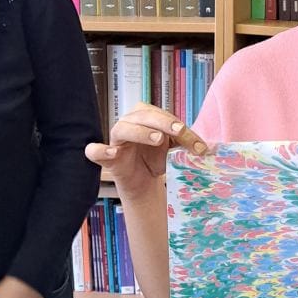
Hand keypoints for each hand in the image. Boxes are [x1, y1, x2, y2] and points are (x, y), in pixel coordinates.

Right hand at [85, 103, 205, 195]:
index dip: (179, 126)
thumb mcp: (174, 150)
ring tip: (158, 139)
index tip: (197, 143)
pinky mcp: (106, 157)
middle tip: (179, 131)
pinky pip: (95, 151)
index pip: (162, 115)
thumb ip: (185, 144)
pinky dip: (100, 149)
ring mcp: (116, 139)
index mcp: (146, 117)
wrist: (144, 182)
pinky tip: (113, 152)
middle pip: (143, 115)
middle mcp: (129, 123)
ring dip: (140, 131)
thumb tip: (202, 148)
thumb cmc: (157, 160)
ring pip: (123, 128)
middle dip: (163, 122)